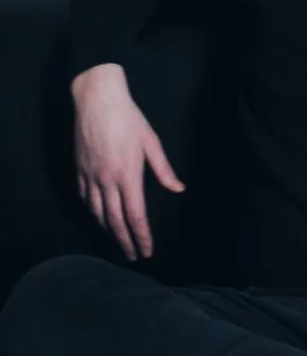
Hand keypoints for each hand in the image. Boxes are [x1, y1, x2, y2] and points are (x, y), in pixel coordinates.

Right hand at [72, 63, 184, 261]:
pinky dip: (92, 212)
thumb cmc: (129, 117)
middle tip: (133, 256)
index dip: (142, 236)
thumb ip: (163, 169)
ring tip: (118, 240)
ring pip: (97, 213)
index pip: (136, 215)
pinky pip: (84, 198)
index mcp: (128, 174)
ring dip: (108, 230)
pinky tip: (98, 216)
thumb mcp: (151, 141)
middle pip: (115, 220)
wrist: (98, 99)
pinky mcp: (79, 169)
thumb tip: (178, 189)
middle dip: (125, 242)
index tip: (147, 251)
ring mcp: (90, 176)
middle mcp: (107, 180)